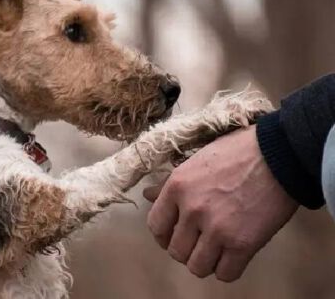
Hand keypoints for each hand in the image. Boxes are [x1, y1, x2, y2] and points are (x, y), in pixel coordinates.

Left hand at [144, 125, 298, 281]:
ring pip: (197, 267)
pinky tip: (232, 256)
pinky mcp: (243, 244)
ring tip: (215, 250)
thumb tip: (147, 194)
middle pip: (176, 251)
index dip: (164, 235)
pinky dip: (227, 269)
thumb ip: (170, 182)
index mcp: (177, 187)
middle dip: (186, 249)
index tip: (174, 234)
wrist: (279, 154)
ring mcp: (217, 229)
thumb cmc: (237, 152)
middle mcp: (192, 210)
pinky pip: (225, 274)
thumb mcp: (196, 161)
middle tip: (199, 242)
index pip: (155, 226)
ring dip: (205, 262)